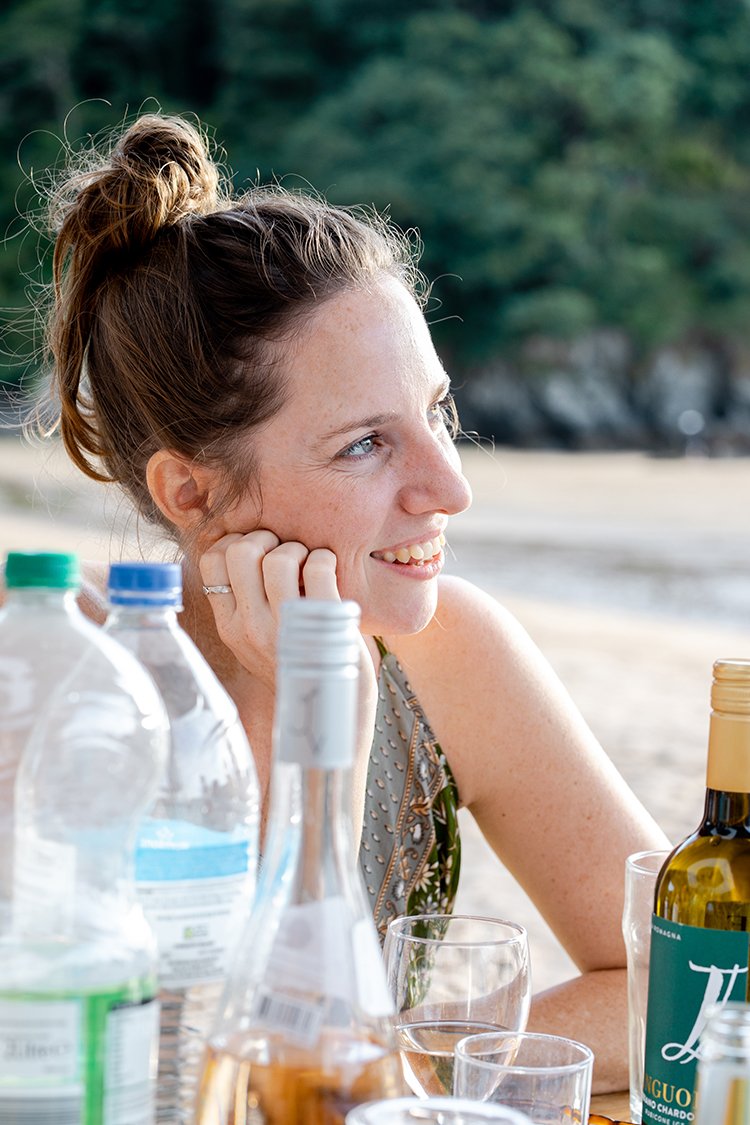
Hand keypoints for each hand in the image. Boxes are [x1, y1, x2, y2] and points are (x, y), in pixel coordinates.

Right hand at [198, 530, 342, 690]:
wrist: (327, 717)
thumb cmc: (295, 667)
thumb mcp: (254, 642)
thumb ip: (244, 604)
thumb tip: (243, 546)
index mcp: (229, 628)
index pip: (211, 562)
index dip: (234, 542)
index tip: (255, 552)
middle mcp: (250, 628)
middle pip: (241, 551)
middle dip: (267, 539)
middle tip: (284, 554)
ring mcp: (285, 628)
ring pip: (279, 558)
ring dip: (298, 550)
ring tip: (308, 565)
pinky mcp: (321, 624)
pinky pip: (318, 567)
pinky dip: (325, 559)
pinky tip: (328, 572)